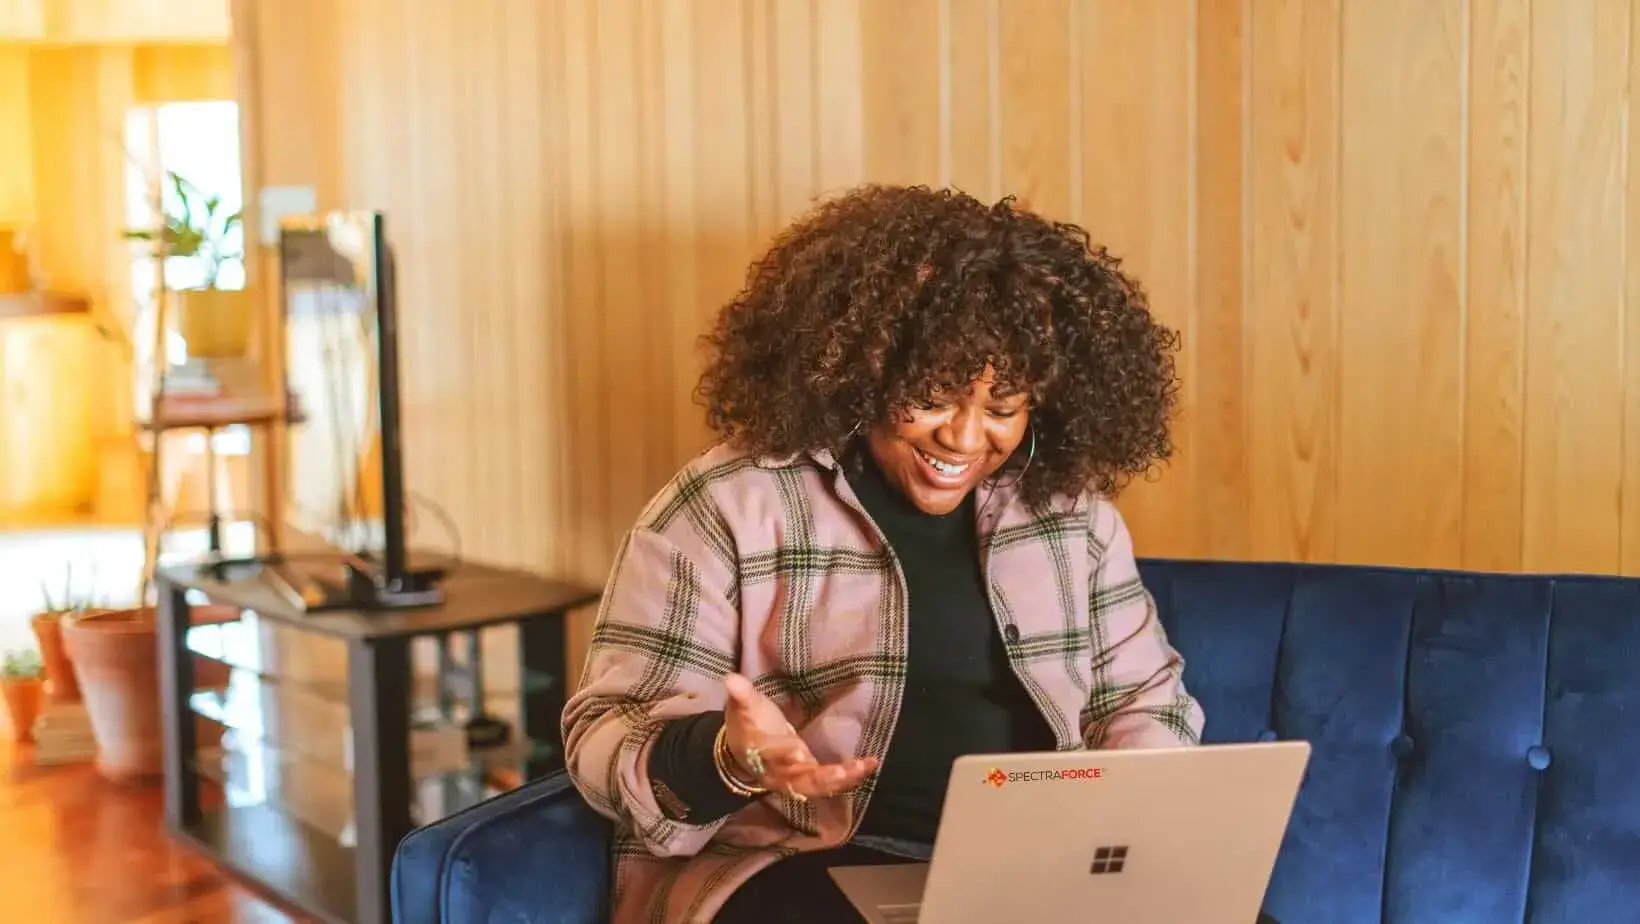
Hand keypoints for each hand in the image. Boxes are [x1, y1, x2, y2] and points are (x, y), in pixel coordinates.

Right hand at [721, 672, 878, 799]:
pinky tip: (869, 765)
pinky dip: (850, 776)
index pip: (770, 756)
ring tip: (863, 766)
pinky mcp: (810, 779)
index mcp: (760, 753)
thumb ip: (741, 694)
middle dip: (821, 776)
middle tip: (843, 771)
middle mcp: (778, 773)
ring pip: (818, 785)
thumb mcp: (743, 708)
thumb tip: (730, 678)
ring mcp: (795, 780)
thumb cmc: (748, 726)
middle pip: (799, 779)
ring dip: (842, 779)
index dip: (783, 756)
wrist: (744, 754)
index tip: (798, 752)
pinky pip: (830, 782)